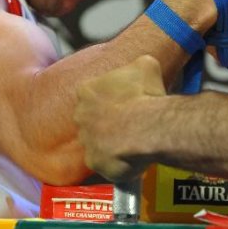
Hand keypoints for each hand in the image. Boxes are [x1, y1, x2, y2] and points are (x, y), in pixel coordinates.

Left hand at [74, 55, 165, 181]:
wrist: (147, 126)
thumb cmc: (144, 94)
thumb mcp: (146, 65)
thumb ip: (138, 65)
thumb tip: (142, 66)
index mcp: (87, 90)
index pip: (92, 93)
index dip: (110, 97)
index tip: (124, 101)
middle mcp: (80, 116)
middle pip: (91, 118)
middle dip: (106, 120)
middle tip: (128, 122)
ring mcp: (86, 141)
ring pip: (96, 142)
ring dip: (110, 142)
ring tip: (131, 141)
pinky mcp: (95, 163)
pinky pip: (105, 163)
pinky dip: (116, 162)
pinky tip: (132, 157)